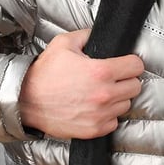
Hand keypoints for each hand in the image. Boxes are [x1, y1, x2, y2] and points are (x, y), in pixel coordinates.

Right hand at [18, 29, 143, 139]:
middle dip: (126, 80)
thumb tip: (98, 34)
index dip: (131, 62)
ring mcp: (100, 114)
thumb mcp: (63, 43)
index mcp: (101, 71)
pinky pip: (114, 122)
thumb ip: (86, 35)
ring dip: (118, 98)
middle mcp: (104, 94)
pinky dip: (108, 115)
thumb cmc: (44, 73)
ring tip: (101, 92)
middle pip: (135, 86)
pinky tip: (96, 107)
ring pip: (126, 105)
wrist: (27, 100)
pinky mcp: (94, 129)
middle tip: (114, 77)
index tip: (125, 63)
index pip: (136, 66)